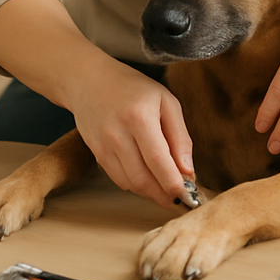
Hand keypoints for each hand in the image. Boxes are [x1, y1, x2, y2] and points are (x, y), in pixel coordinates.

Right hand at [69, 55, 194, 209]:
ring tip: (168, 190)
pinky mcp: (97, 155)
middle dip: (165, 195)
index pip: (158, 160)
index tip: (189, 194)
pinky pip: (120, 180)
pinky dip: (137, 186)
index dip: (174, 183)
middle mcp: (118, 134)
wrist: (90, 81)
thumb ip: (180, 136)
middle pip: (143, 178)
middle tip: (182, 198)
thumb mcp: (166, 101)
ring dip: (152, 194)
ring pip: (131, 184)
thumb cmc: (133, 88)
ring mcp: (104, 146)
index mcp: (139, 117)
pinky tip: (150, 181)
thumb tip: (188, 171)